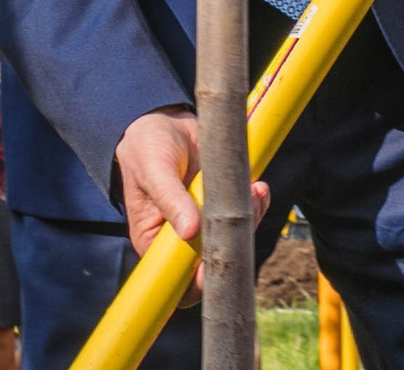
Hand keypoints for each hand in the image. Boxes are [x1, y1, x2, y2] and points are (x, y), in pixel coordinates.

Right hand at [114, 109, 270, 303]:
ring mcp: (205, 222)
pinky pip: (244, 215)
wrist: (166, 119)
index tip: (215, 267)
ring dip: (249, 218)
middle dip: (233, 245)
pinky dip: (255, 203)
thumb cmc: (147, 146)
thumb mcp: (154, 169)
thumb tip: (189, 232)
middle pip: (213, 263)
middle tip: (244, 213)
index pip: (176, 280)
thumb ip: (171, 199)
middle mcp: (180, 238)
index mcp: (153, 240)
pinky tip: (256, 187)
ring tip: (253, 190)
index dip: (198, 284)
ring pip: (234, 239)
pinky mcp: (222, 204)